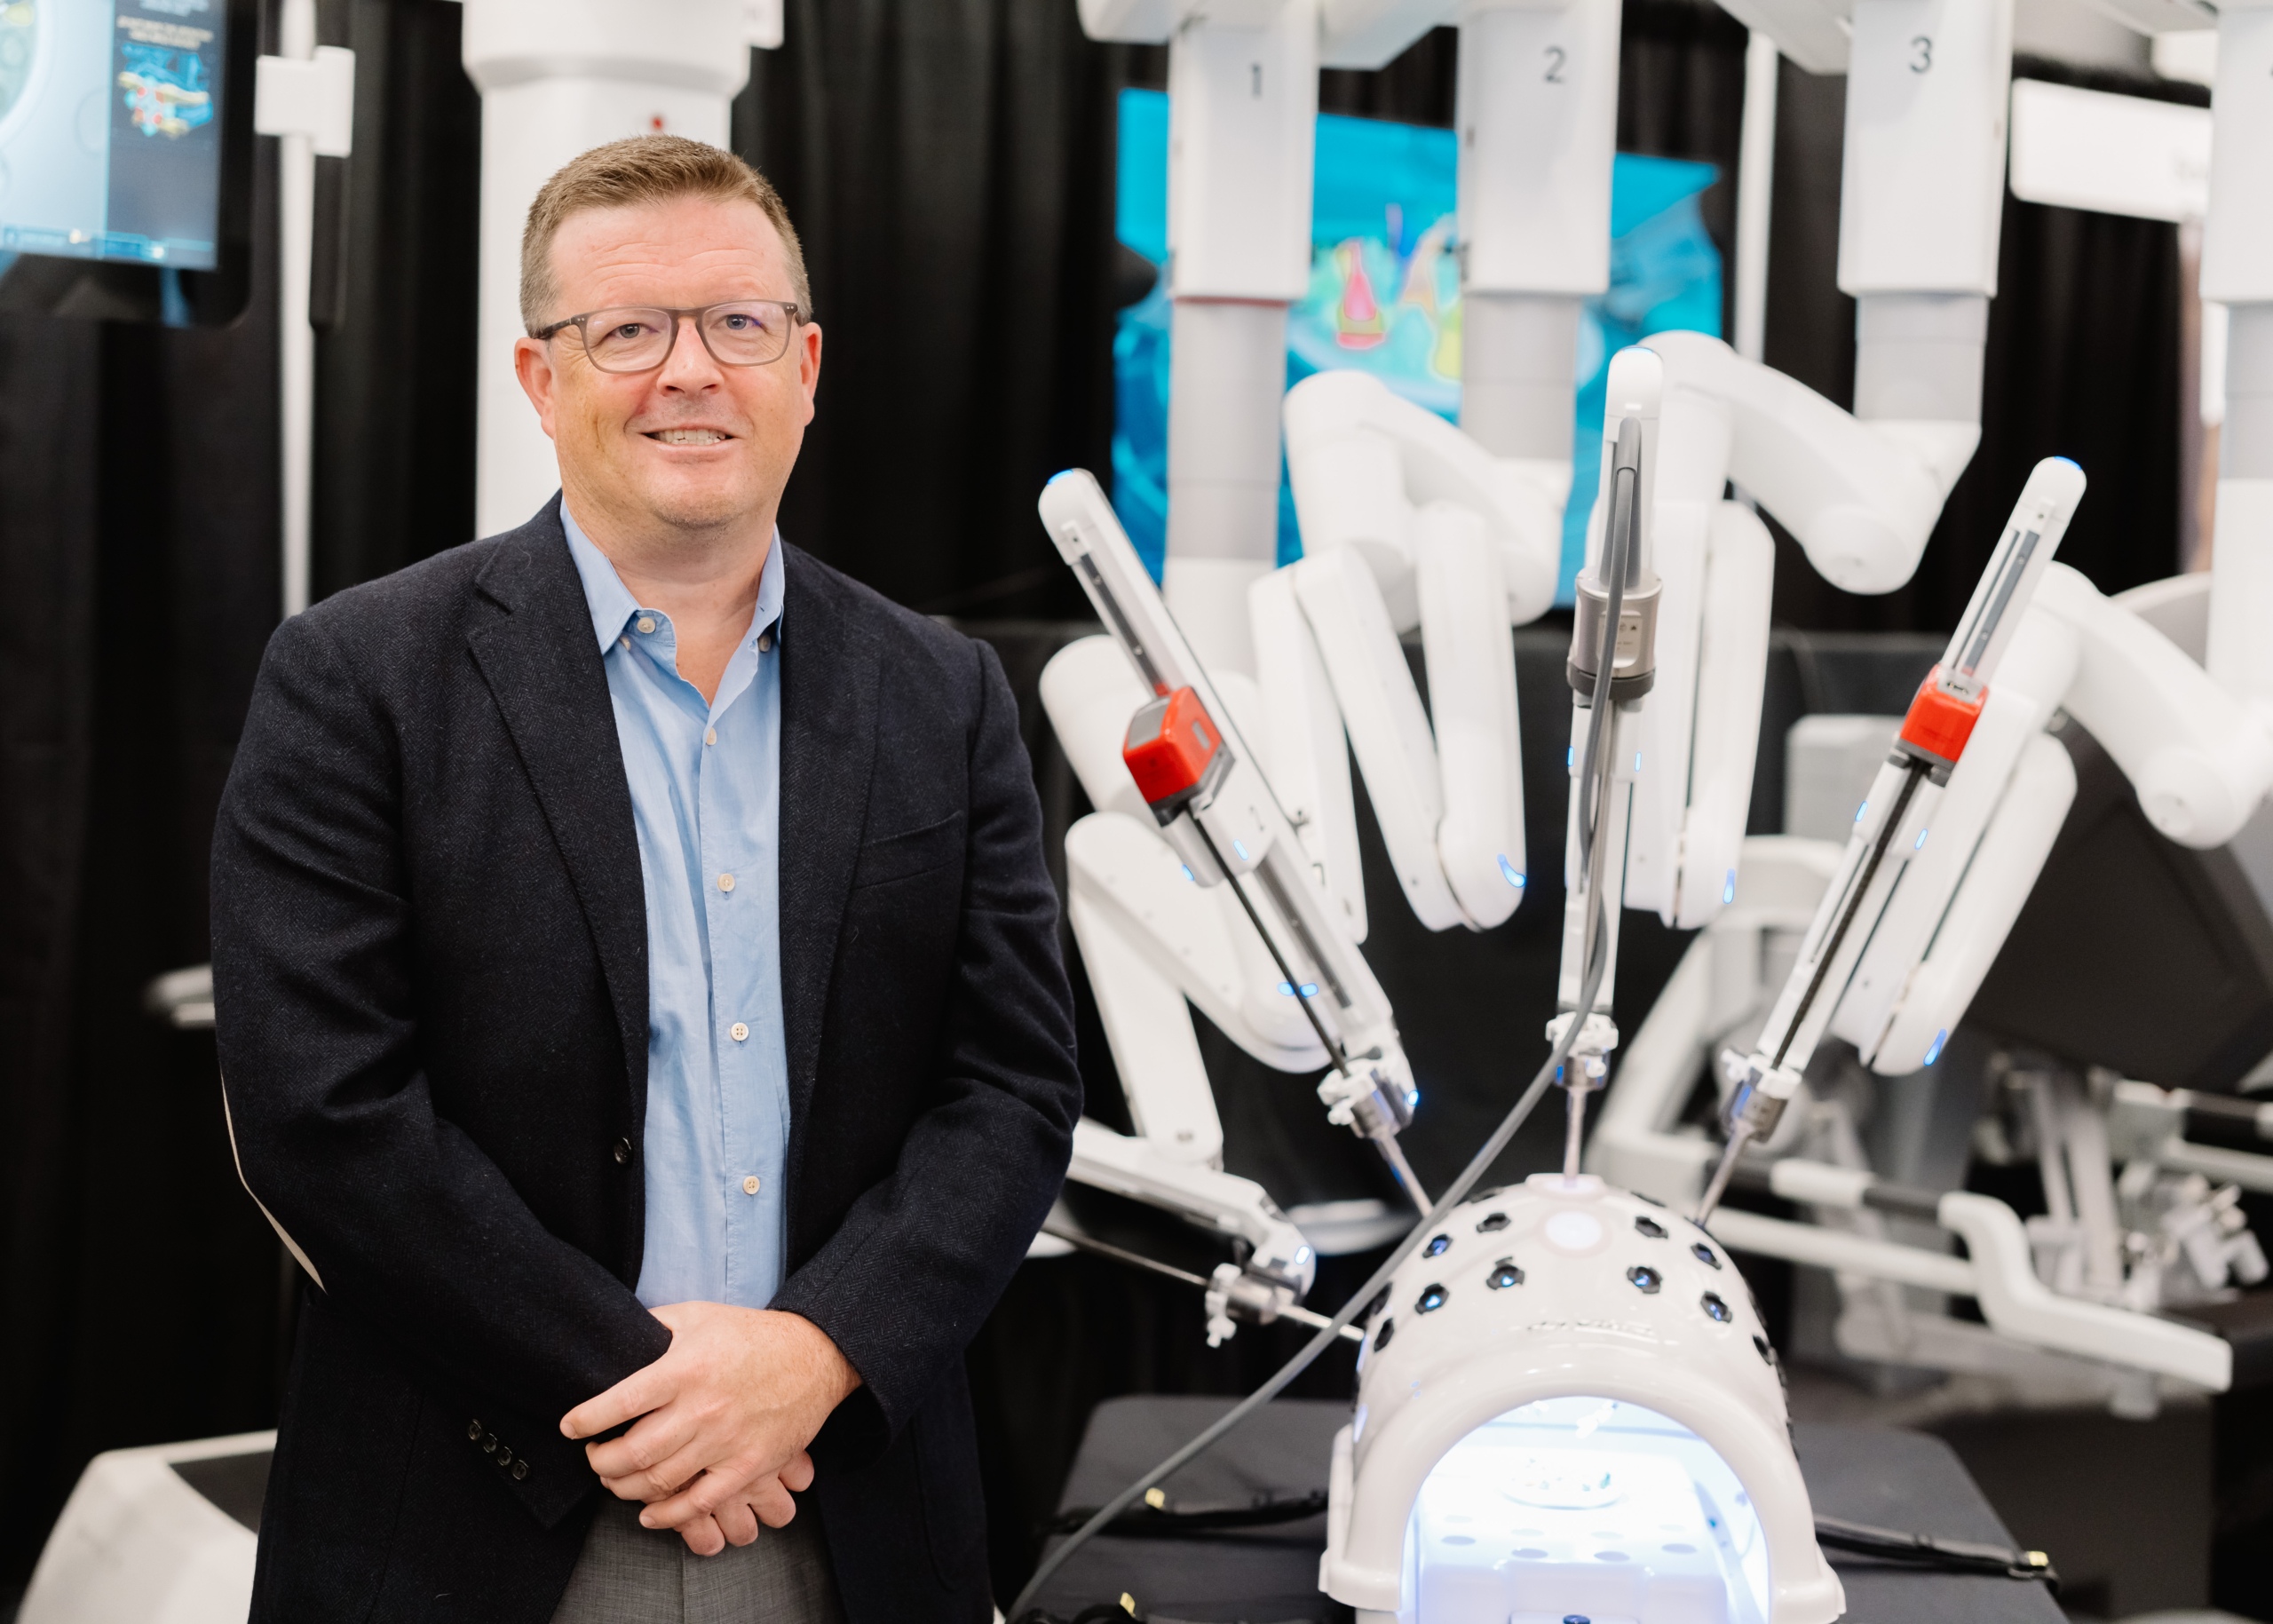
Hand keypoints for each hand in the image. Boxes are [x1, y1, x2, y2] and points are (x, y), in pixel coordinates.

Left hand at [562, 1303, 860, 1550]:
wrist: (814, 1355)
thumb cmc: (750, 1335)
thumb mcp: (698, 1315)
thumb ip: (653, 1324)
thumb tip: (612, 1334)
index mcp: (684, 1368)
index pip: (618, 1402)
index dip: (585, 1420)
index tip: (571, 1427)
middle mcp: (701, 1407)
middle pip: (631, 1453)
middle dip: (599, 1462)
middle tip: (593, 1457)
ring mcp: (726, 1440)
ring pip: (659, 1481)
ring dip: (624, 1488)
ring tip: (615, 1480)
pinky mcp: (748, 1465)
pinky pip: (700, 1502)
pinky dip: (667, 1515)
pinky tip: (650, 1513)